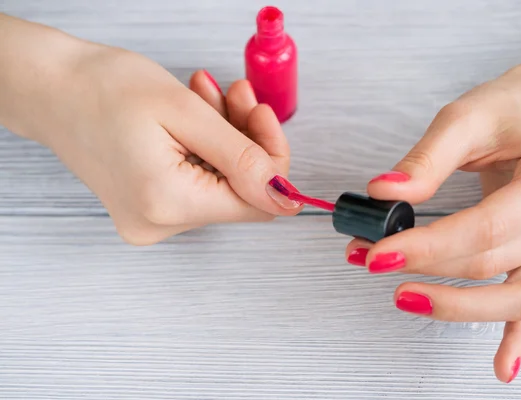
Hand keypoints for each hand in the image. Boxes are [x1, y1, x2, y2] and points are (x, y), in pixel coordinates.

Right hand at [32, 44, 301, 243]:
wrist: (51, 90)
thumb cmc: (102, 89)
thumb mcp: (185, 112)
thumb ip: (243, 160)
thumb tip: (284, 196)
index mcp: (167, 203)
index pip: (257, 202)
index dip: (271, 160)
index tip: (262, 117)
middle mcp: (158, 224)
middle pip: (239, 192)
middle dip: (246, 140)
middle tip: (234, 95)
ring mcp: (151, 220)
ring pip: (220, 184)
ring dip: (225, 139)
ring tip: (206, 98)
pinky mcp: (148, 208)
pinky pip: (198, 183)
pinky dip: (205, 149)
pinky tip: (192, 117)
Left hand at [345, 55, 520, 380]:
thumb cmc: (509, 113)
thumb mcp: (464, 118)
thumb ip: (425, 159)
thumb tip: (381, 194)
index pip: (489, 226)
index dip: (430, 246)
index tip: (378, 252)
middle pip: (490, 263)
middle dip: (425, 269)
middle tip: (369, 259)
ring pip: (513, 297)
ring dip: (453, 305)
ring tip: (403, 297)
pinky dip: (517, 340)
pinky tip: (500, 367)